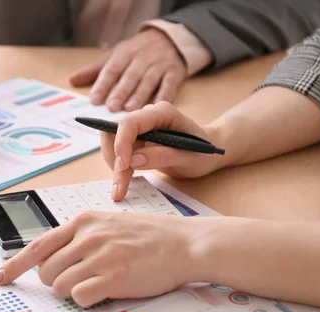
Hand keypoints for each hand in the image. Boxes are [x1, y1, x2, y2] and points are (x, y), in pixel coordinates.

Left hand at [0, 212, 200, 306]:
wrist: (183, 243)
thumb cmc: (149, 236)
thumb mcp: (109, 224)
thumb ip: (79, 238)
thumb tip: (52, 259)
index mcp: (83, 221)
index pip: (36, 245)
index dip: (13, 265)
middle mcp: (87, 236)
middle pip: (46, 271)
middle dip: (56, 281)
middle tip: (79, 279)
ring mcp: (99, 256)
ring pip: (60, 286)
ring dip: (73, 291)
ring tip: (96, 284)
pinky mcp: (113, 276)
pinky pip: (81, 297)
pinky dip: (88, 300)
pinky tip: (106, 290)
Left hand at [69, 29, 186, 111]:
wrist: (170, 40)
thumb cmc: (137, 52)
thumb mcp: (116, 55)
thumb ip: (95, 70)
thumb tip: (72, 80)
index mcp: (125, 53)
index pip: (112, 69)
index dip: (103, 84)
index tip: (95, 100)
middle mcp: (142, 58)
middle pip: (130, 76)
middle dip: (120, 92)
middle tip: (111, 108)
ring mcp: (159, 65)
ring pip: (148, 81)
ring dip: (139, 96)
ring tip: (130, 110)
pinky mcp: (175, 73)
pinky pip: (169, 85)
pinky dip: (164, 95)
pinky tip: (157, 107)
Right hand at [102, 102, 229, 200]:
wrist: (207, 155)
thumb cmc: (203, 153)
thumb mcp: (188, 157)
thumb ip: (163, 156)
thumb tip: (133, 160)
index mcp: (162, 113)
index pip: (130, 122)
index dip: (122, 144)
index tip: (123, 167)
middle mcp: (146, 117)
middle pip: (115, 132)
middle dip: (114, 158)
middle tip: (119, 185)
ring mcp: (140, 129)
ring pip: (113, 144)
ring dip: (114, 167)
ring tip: (120, 189)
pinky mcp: (136, 142)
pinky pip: (119, 154)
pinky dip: (118, 170)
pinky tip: (123, 185)